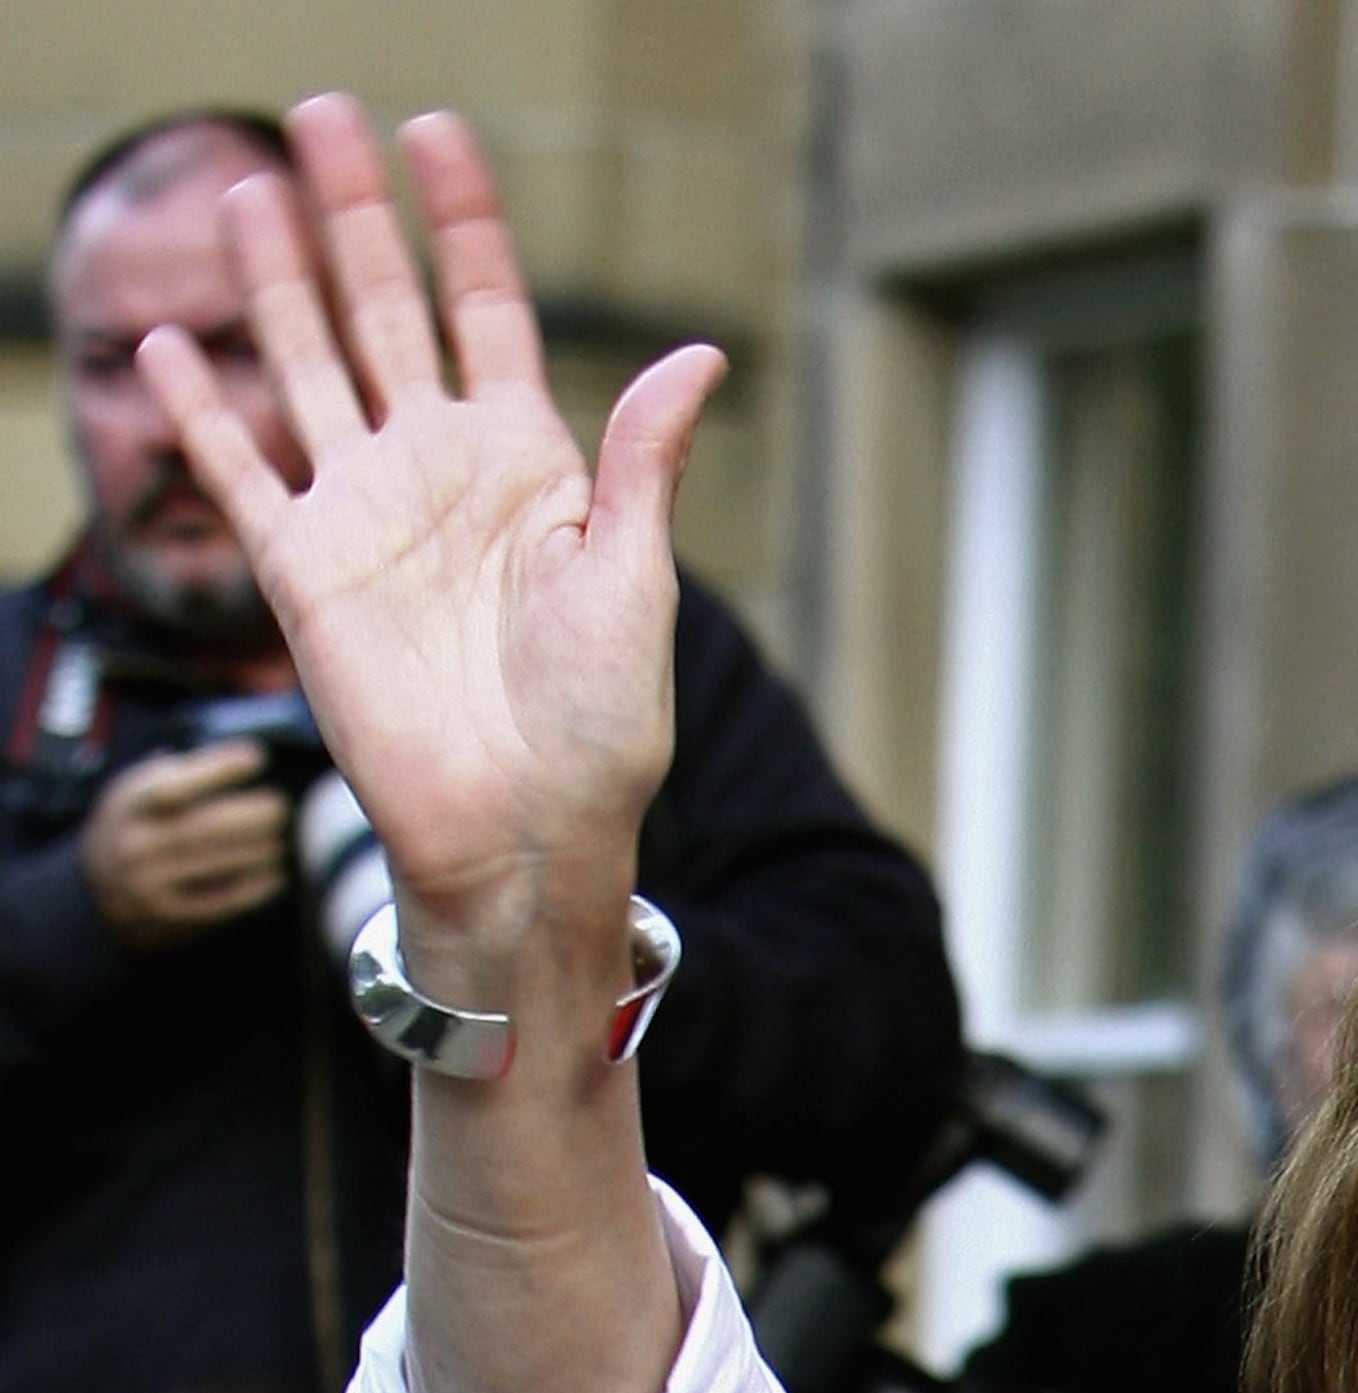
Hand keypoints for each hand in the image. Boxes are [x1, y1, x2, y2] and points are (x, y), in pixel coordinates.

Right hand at [82, 743, 289, 948]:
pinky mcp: (170, 914)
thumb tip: (251, 755)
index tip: (256, 758)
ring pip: (220, 861)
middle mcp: (135, 842)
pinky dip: (256, 886)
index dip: (218, 769)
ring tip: (278, 839)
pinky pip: (224, 900)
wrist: (99, 885)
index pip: (174, 783)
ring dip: (261, 849)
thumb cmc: (138, 823)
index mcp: (128, 804)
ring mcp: (150, 882)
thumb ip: (187, 770)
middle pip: (207, 825)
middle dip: (253, 815)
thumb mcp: (142, 788)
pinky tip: (275, 874)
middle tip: (280, 807)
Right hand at [135, 97, 719, 1000]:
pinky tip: (173, 344)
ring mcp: (367, 514)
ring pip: (308, 366)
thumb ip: (644, 464)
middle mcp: (440, 472)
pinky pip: (242, 474)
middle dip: (355, 216)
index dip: (462, 225)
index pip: (486, 312)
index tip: (439, 137)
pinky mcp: (305, 572)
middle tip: (319, 113)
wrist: (532, 831)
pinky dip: (204, 412)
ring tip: (253, 187)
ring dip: (276, 282)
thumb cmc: (603, 724)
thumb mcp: (637, 581)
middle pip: (386, 311)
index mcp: (530, 466)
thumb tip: (701, 354)